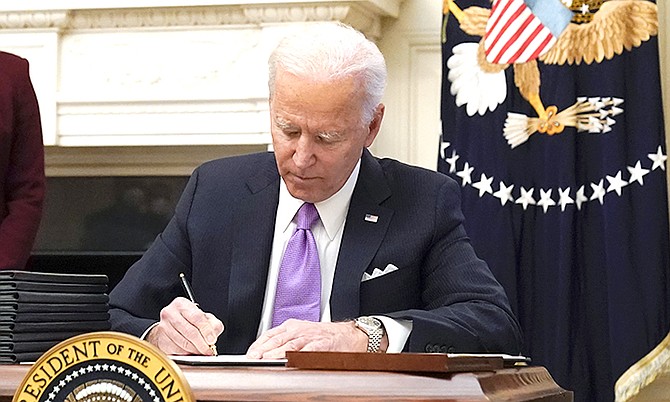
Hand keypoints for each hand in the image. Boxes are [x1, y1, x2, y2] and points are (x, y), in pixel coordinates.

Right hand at [146, 297, 223, 354]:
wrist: (172, 325)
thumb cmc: (190, 320)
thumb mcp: (205, 317)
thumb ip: (213, 324)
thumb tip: (213, 336)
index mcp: (182, 304)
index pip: (196, 317)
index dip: (206, 330)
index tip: (212, 340)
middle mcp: (170, 313)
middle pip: (189, 331)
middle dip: (201, 344)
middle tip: (208, 350)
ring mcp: (163, 327)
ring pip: (182, 343)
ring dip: (195, 350)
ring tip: (202, 352)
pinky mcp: (161, 340)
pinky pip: (176, 351)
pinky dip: (186, 354)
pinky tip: (191, 353)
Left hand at [245, 319, 367, 358]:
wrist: (348, 335)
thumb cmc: (324, 336)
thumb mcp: (301, 333)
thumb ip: (284, 341)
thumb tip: (264, 354)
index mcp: (292, 326)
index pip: (269, 335)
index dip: (258, 345)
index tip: (250, 354)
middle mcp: (298, 330)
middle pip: (277, 340)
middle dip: (264, 350)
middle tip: (254, 359)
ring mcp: (309, 337)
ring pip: (289, 345)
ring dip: (277, 354)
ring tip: (267, 360)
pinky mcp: (321, 344)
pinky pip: (308, 351)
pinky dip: (299, 356)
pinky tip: (291, 361)